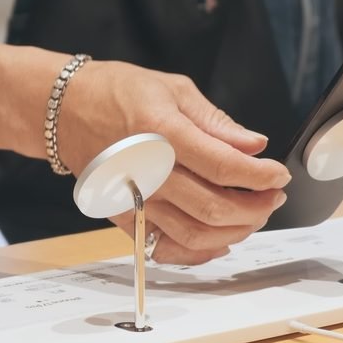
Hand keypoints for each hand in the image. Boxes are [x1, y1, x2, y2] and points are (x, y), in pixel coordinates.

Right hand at [60, 60, 290, 263]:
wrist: (64, 112)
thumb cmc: (117, 93)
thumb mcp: (174, 90)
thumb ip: (216, 122)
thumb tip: (254, 144)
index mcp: (162, 133)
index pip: (225, 165)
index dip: (261, 175)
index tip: (279, 174)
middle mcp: (148, 172)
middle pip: (215, 207)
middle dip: (256, 207)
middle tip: (273, 196)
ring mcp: (135, 200)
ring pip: (196, 234)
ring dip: (234, 231)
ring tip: (253, 216)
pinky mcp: (125, 218)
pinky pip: (167, 247)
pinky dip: (199, 252)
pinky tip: (220, 239)